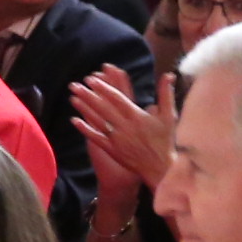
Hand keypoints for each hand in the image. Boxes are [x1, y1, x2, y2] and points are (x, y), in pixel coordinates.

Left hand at [72, 65, 174, 201]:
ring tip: (73, 97)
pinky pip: (96, 138)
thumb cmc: (165, 140)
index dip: (103, 87)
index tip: (92, 79)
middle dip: (88, 95)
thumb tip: (168, 74)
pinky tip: (74, 120)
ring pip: (97, 120)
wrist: (160, 168)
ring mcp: (117, 138)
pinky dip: (85, 129)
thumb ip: (165, 94)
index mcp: (137, 116)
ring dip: (84, 109)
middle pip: (103, 107)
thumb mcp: (169, 115)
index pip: (117, 98)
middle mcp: (125, 126)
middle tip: (75, 85)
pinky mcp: (112, 150)